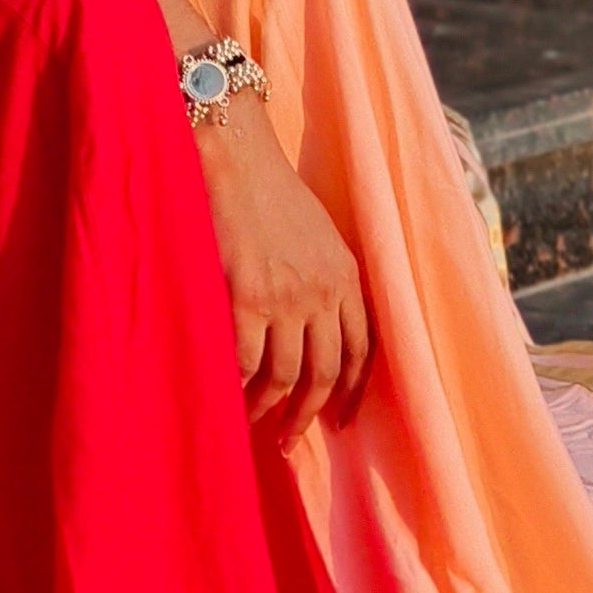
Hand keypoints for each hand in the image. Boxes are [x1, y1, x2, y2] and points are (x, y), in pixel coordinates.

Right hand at [193, 101, 371, 447]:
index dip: (351, 392)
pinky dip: (239, 389)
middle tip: (290, 440)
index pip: (363, 351)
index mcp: (346, 275)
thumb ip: (321, 277)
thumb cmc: (267, 188)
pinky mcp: (247, 297)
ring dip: (271, 411)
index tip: (339, 419)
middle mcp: (324, 291)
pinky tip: (228, 398)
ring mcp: (287, 297)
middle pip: (325, 373)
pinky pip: (247, 363)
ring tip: (254, 426)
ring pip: (286, 377)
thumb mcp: (316, 233)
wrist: (234, 152)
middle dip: (309, 414)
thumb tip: (311, 327)